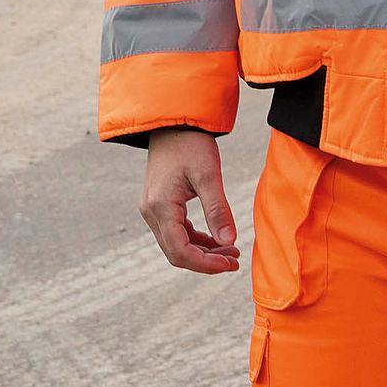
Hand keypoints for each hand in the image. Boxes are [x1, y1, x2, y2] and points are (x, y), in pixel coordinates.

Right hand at [139, 128, 239, 274]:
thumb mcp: (209, 174)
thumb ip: (218, 209)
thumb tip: (229, 242)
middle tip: (235, 260)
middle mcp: (151, 212)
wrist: (174, 122)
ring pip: (176, 244)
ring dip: (202, 252)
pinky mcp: (159, 205)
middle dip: (206, 261)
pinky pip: (176, 232)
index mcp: (161, 207)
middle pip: (176, 253)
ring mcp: (152, 210)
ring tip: (231, 251)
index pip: (180, 251)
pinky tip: (217, 238)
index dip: (206, 264)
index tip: (231, 264)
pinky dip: (196, 240)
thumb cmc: (191, 143)